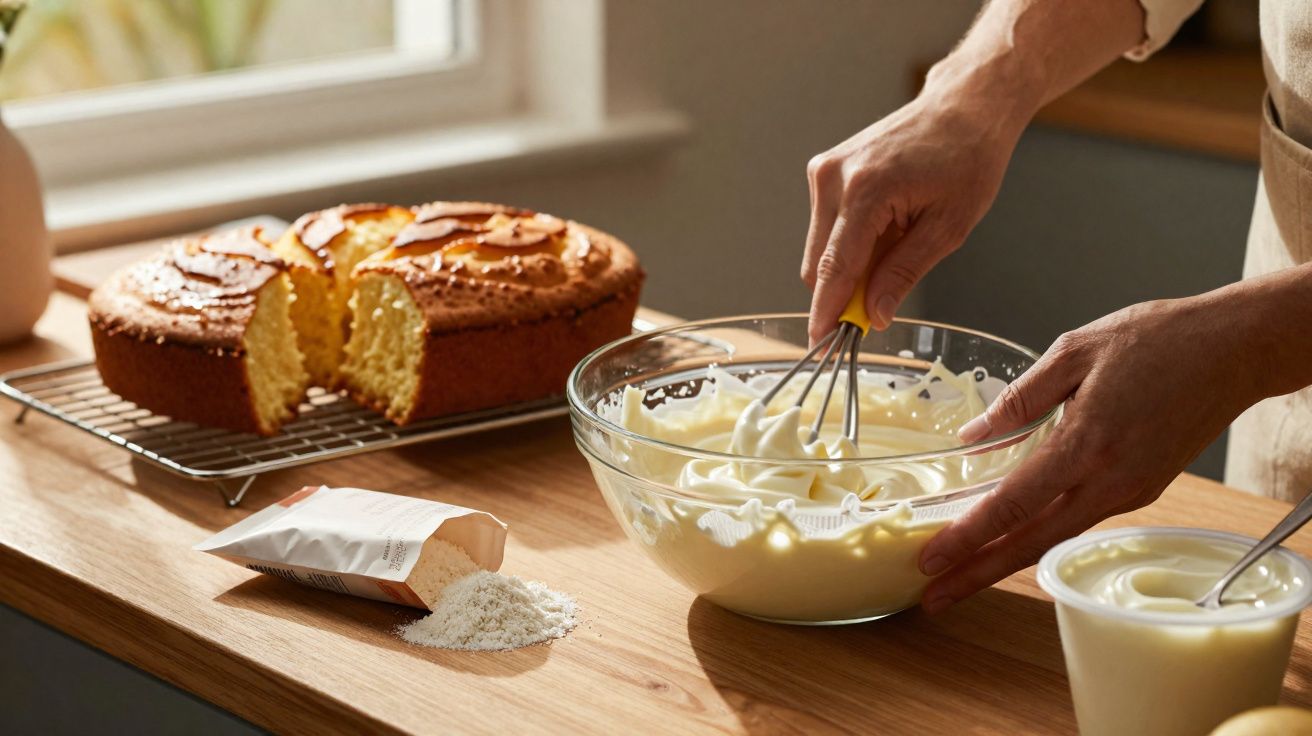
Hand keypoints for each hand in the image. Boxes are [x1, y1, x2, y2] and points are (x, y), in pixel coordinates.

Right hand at [800, 93, 1021, 342]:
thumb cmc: (968, 159)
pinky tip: (886, 227)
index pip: (835, 267)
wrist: (963, 106)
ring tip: (898, 243)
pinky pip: (827, 227)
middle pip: (819, 264)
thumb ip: (904, 273)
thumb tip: (873, 315)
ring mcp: (825, 171)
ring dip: (850, 265)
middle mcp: (834, 178)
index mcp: (866, 191)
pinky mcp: (825, 170)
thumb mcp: (948, 227)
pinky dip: (851, 242)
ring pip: (821, 249)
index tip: (821, 342)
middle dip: (843, 291)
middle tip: (880, 303)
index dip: (827, 311)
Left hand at [917, 295, 1264, 613]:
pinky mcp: (1143, 489)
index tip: (931, 559)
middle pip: (1032, 542)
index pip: (1014, 504)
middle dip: (979, 573)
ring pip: (1057, 537)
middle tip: (934, 597)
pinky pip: (1080, 519)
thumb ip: (1019, 399)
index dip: (969, 537)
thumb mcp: (1075, 350)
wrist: (1235, 350)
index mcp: (1086, 443)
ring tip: (963, 575)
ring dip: (1007, 560)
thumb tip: (972, 437)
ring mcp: (1130, 490)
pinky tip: (1013, 538)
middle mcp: (1110, 480)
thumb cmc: (1159, 340)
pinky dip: (1041, 535)